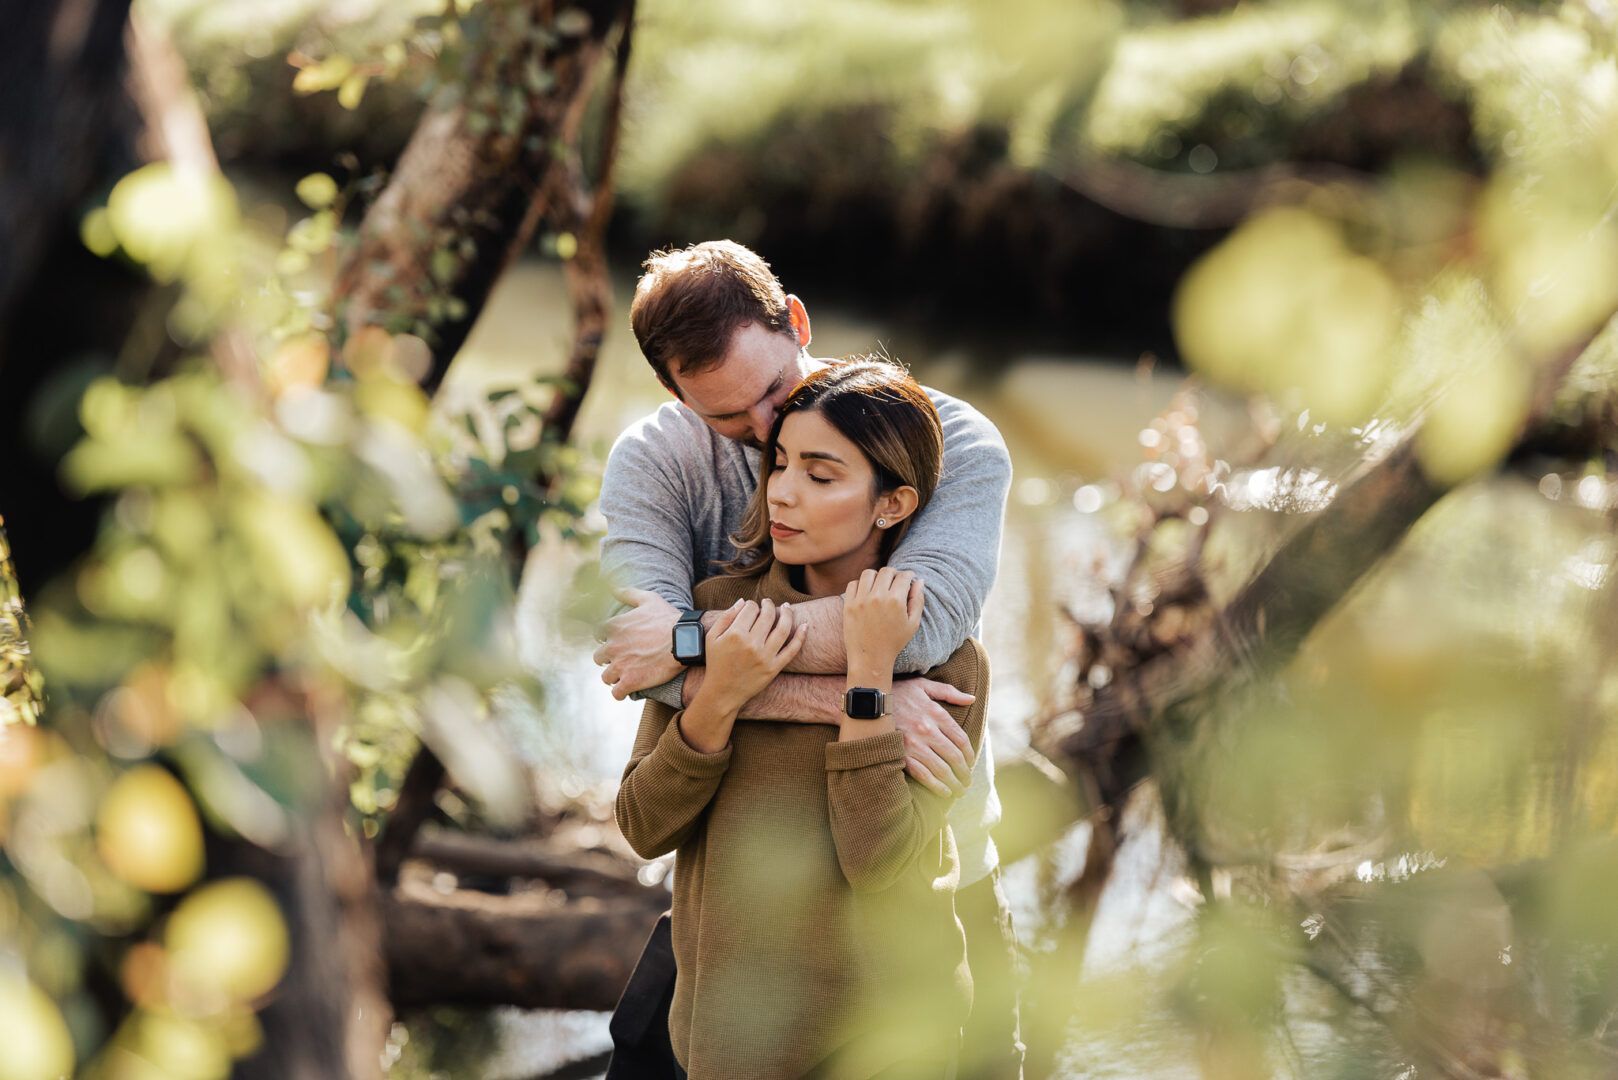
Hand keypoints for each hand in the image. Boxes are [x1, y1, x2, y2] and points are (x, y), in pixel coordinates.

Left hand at [593, 587, 682, 699]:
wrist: (684, 640)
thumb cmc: (668, 618)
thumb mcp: (649, 599)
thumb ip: (628, 593)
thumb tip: (613, 588)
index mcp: (613, 626)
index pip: (597, 636)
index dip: (606, 640)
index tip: (616, 643)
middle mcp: (612, 646)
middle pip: (598, 658)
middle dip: (608, 660)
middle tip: (622, 661)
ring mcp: (620, 665)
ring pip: (606, 677)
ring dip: (614, 677)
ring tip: (626, 676)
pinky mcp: (630, 681)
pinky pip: (616, 693)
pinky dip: (621, 693)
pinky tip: (628, 689)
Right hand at [698, 598, 807, 713]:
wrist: (722, 693)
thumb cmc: (716, 664)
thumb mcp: (712, 638)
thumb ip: (725, 617)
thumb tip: (742, 601)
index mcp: (735, 634)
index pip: (751, 609)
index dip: (752, 604)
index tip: (751, 607)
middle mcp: (751, 644)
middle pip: (768, 615)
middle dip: (769, 605)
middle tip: (768, 603)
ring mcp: (765, 657)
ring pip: (783, 628)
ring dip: (788, 614)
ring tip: (787, 607)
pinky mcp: (774, 668)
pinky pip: (792, 650)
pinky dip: (801, 636)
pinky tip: (805, 625)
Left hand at [842, 569, 922, 667]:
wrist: (870, 658)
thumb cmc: (894, 642)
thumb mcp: (913, 624)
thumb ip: (917, 600)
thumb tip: (919, 580)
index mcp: (896, 601)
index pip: (903, 576)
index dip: (909, 576)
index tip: (908, 579)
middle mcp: (878, 597)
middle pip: (886, 571)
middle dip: (894, 574)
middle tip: (895, 582)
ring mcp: (861, 600)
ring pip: (868, 573)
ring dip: (876, 576)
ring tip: (880, 585)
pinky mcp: (848, 605)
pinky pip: (853, 584)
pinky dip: (861, 585)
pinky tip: (866, 593)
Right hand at [889, 678, 975, 796]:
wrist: (866, 702)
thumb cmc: (897, 692)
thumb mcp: (924, 686)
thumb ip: (949, 692)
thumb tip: (971, 698)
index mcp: (936, 713)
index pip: (961, 739)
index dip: (969, 754)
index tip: (971, 763)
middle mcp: (928, 730)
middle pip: (954, 757)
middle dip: (964, 772)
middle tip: (968, 781)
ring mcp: (914, 744)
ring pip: (942, 769)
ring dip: (954, 783)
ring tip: (959, 790)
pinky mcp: (901, 756)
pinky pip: (924, 775)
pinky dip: (937, 786)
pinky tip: (944, 792)